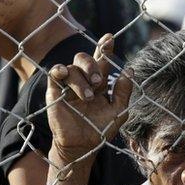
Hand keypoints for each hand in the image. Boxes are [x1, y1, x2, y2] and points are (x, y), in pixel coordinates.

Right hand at [45, 34, 132, 160]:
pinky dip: (58, 70)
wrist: (83, 146)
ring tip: (88, 97)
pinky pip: (54, 74)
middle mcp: (83, 80)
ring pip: (72, 68)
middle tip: (99, 82)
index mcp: (99, 82)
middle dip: (93, 66)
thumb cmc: (101, 128)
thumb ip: (124, 91)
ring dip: (82, 81)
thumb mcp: (118, 111)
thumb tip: (130, 70)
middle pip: (85, 58)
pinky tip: (63, 73)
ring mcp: (68, 86)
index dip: (104, 48)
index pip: (101, 60)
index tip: (109, 38)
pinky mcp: (55, 92)